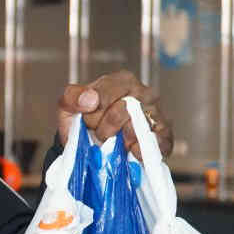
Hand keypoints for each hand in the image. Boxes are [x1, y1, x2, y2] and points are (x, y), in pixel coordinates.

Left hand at [57, 70, 173, 160]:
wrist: (92, 145)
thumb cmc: (84, 122)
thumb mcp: (68, 106)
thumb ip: (73, 97)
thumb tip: (90, 99)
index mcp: (122, 81)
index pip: (106, 95)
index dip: (93, 114)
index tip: (87, 122)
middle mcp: (144, 93)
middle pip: (124, 110)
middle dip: (105, 128)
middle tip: (100, 135)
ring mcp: (157, 114)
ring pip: (140, 126)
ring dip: (122, 140)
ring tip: (115, 143)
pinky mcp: (164, 136)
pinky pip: (158, 142)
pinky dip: (143, 150)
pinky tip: (132, 153)